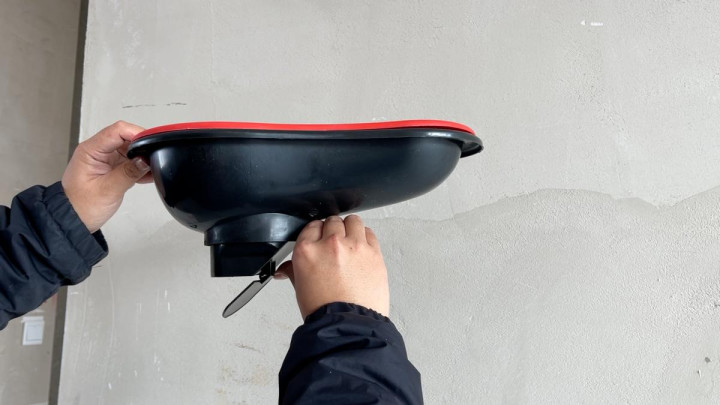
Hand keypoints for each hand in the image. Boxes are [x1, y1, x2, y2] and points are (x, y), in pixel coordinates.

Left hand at [61, 121, 151, 232]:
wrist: (74, 220)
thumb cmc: (81, 206)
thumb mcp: (108, 190)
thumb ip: (129, 172)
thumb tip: (146, 159)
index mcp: (91, 151)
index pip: (117, 131)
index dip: (137, 133)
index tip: (151, 142)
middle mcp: (98, 151)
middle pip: (126, 137)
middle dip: (143, 146)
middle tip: (155, 158)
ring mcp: (106, 159)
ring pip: (131, 149)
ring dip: (143, 157)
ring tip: (152, 169)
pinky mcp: (112, 167)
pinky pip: (130, 161)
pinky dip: (141, 166)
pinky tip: (148, 175)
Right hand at [275, 215, 389, 318]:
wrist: (348, 325)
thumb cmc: (325, 311)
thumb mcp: (301, 288)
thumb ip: (293, 271)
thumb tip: (284, 269)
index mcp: (307, 251)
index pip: (311, 226)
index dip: (316, 233)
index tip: (320, 240)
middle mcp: (330, 244)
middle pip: (332, 221)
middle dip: (333, 231)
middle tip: (335, 245)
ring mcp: (354, 246)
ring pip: (353, 221)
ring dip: (350, 228)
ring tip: (350, 242)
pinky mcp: (373, 252)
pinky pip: (369, 233)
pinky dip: (365, 237)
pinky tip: (362, 248)